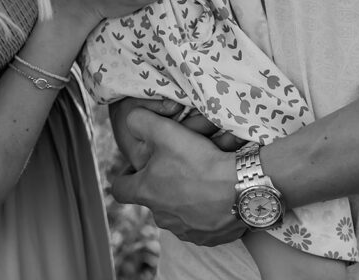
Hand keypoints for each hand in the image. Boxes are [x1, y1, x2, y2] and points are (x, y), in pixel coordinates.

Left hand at [110, 108, 244, 245]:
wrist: (239, 188)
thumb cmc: (199, 160)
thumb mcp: (165, 130)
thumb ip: (140, 122)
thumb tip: (130, 120)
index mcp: (146, 192)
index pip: (119, 189)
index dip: (123, 176)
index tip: (134, 168)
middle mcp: (161, 217)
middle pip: (152, 198)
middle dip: (160, 182)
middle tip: (177, 164)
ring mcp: (184, 230)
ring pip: (175, 211)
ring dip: (182, 197)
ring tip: (199, 178)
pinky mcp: (205, 238)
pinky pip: (198, 223)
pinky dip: (203, 211)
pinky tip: (215, 195)